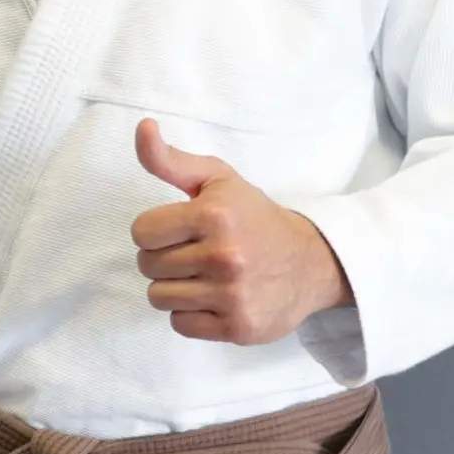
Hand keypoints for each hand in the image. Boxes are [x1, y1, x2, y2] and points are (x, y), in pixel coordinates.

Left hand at [132, 120, 350, 343]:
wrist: (312, 262)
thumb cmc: (254, 217)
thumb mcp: (216, 180)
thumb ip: (169, 159)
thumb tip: (143, 127)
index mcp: (214, 216)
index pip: (141, 232)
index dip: (155, 230)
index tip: (180, 229)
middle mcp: (224, 256)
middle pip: (147, 265)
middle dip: (164, 258)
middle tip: (194, 253)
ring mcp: (233, 294)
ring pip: (158, 297)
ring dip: (174, 288)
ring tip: (202, 276)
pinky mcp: (239, 327)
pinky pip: (180, 324)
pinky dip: (190, 314)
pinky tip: (213, 298)